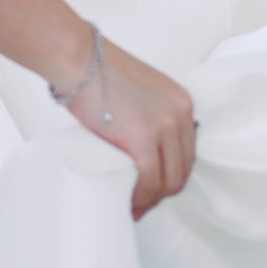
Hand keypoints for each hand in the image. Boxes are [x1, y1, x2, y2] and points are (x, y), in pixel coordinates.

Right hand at [56, 28, 197, 218]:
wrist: (79, 59)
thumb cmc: (98, 72)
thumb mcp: (140, 92)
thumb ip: (148, 115)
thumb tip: (136, 147)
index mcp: (182, 102)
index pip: (187, 151)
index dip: (171, 175)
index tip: (153, 188)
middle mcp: (181, 114)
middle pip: (182, 169)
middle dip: (162, 192)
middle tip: (141, 203)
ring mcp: (165, 126)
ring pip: (169, 181)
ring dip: (151, 201)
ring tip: (133, 208)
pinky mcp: (144, 138)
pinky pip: (149, 181)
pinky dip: (140, 199)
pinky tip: (128, 204)